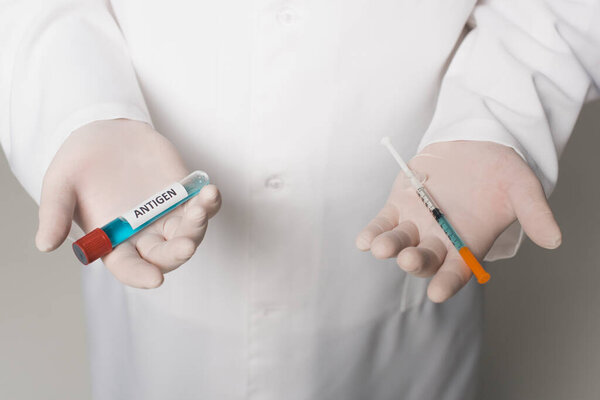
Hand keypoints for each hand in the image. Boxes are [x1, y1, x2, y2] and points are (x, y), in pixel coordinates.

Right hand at [35, 119, 220, 287]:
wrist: (103, 135)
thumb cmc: (78, 166)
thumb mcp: (59, 186)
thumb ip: (55, 214)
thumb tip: (45, 245)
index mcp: (115, 243)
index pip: (130, 267)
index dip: (141, 275)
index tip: (155, 279)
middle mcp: (144, 235)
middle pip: (165, 255)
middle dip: (177, 253)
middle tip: (185, 246)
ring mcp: (167, 215)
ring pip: (189, 232)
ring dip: (198, 226)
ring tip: (201, 208)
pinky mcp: (184, 195)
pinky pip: (203, 206)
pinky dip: (211, 203)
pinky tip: (212, 192)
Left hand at [356, 141, 560, 302]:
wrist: (474, 145)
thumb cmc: (500, 172)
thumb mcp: (522, 187)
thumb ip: (534, 212)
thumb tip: (554, 239)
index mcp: (468, 243)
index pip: (457, 270)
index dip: (448, 282)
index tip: (440, 292)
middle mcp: (440, 239)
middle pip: (426, 258)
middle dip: (418, 262)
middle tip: (411, 260)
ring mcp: (416, 224)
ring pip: (400, 242)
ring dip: (390, 247)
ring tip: (380, 247)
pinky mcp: (398, 206)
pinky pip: (382, 223)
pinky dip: (373, 231)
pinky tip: (364, 239)